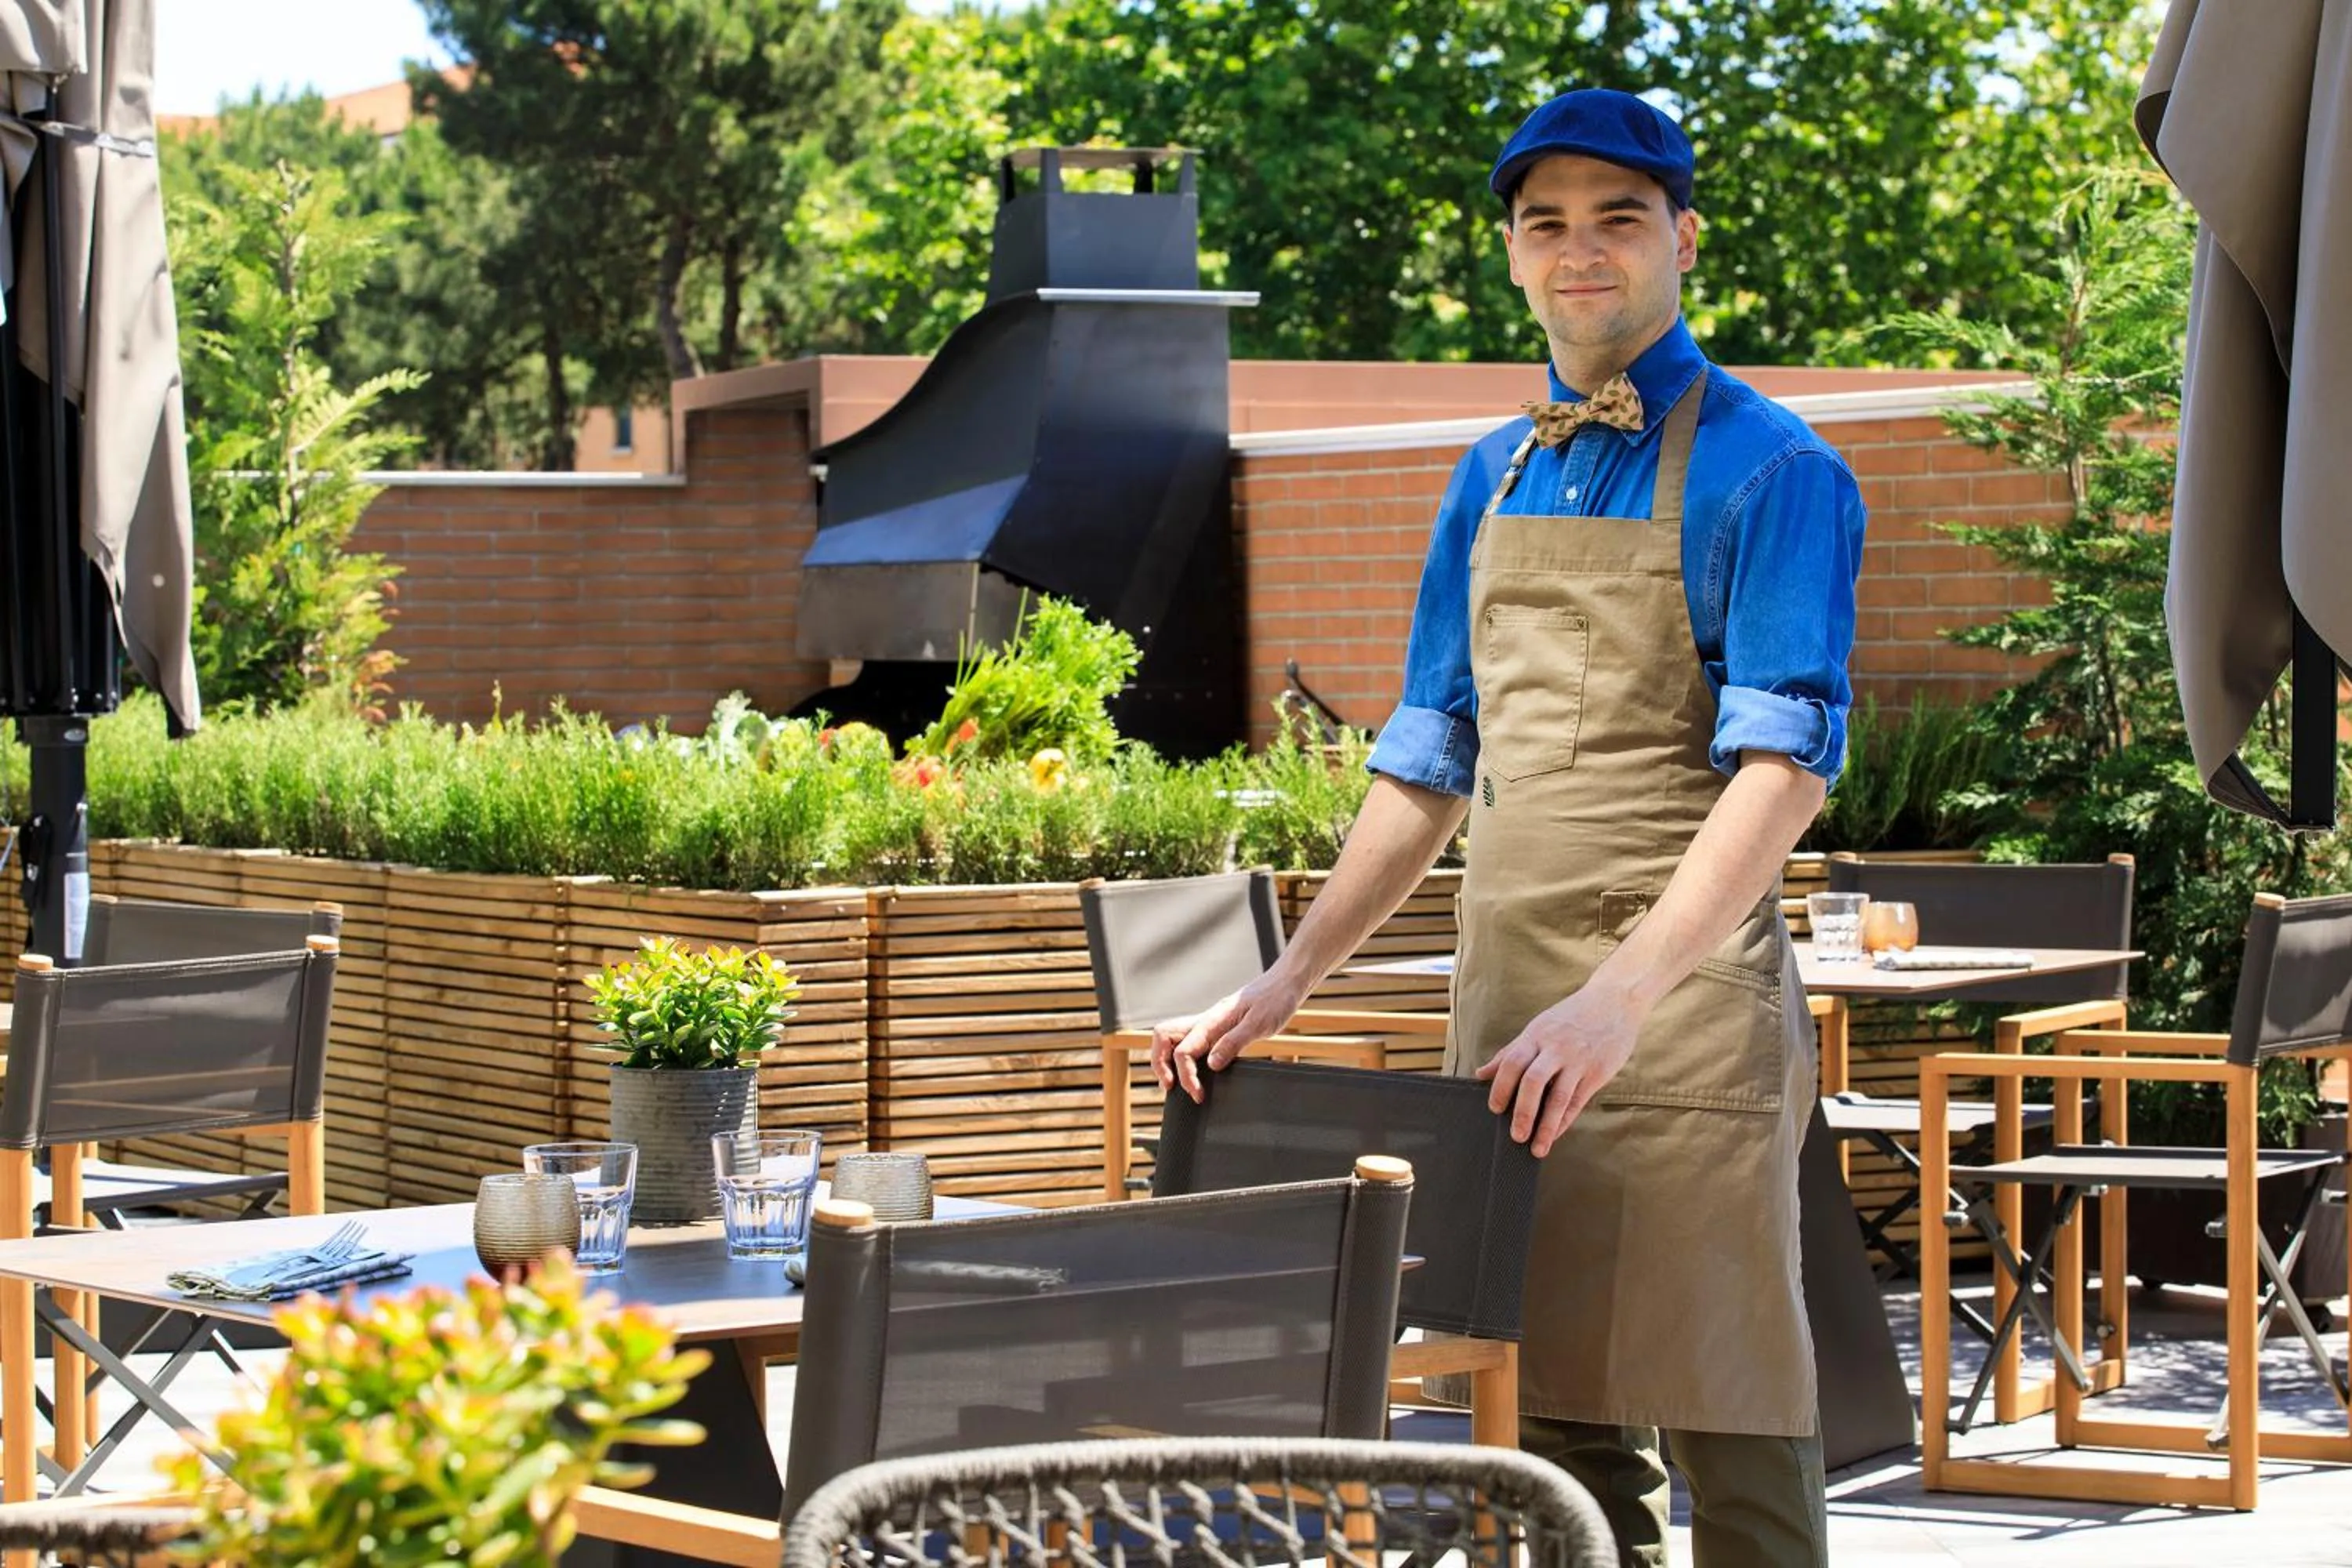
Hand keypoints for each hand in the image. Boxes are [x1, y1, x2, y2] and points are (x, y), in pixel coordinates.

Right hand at [1151, 974, 1305, 1102]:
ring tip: (1174, 1081)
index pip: (1183, 1050)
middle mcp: (1205, 1021)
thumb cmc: (1274, 1000)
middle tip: (1171, 1086)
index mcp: (1212, 1020)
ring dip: (1166, 1059)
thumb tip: (1211, 1065)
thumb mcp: (1259, 1024)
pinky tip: (1193, 1070)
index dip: (1186, 1076)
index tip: (1198, 1094)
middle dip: (1160, 1063)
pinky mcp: (1216, 1028)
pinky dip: (1182, 1056)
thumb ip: (1233, 1043)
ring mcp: (1208, 1024)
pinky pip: (1189, 1041)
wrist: (1285, 984)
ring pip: (1172, 1038)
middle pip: (1163, 1037)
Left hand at [1474, 984, 1645, 1156]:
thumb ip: (1511, 1051)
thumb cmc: (1572, 1016)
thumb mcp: (1539, 1027)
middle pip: (1533, 1081)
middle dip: (1522, 1111)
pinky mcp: (1597, 1072)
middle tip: (1515, 1135)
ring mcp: (1578, 1060)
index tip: (1494, 1109)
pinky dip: (1565, 1120)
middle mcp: (1555, 1048)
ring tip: (1536, 1148)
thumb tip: (1482, 1073)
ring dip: (1546, 1126)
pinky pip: (1578, 1100)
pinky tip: (1556, 1134)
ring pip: (1559, 1097)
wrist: (1615, 1000)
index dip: (1501, 1087)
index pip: (1512, 1062)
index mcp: (1537, 1035)